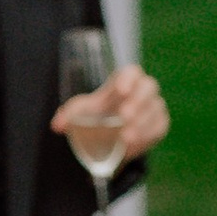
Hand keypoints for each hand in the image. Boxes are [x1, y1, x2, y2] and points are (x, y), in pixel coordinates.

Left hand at [52, 61, 167, 161]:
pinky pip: (159, 126)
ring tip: (126, 137)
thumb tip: (57, 126)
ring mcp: (153, 107)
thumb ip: (69, 116)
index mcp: (123, 81)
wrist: (110, 139)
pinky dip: (148, 134)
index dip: (128, 78)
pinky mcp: (159, 124)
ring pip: (155, 109)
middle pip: (148, 87)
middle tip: (124, 116)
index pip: (131, 72)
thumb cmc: (96, 117)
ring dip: (141, 122)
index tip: (121, 90)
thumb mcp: (80, 114)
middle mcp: (142, 91)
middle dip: (137, 101)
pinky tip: (135, 143)